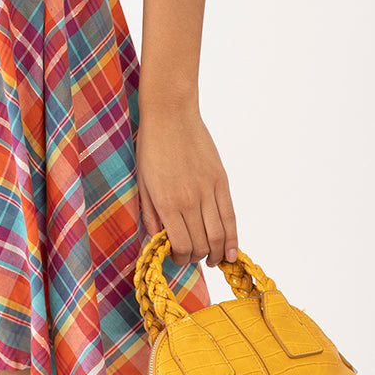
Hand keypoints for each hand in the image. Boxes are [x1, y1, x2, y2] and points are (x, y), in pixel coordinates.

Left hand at [135, 100, 237, 268]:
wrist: (170, 114)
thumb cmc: (151, 147)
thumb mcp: (142, 183)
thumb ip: (150, 215)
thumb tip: (155, 242)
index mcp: (167, 202)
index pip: (180, 245)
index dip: (179, 258)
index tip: (175, 257)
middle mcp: (190, 200)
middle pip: (201, 244)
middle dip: (196, 258)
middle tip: (192, 258)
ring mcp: (208, 190)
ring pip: (218, 234)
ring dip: (216, 253)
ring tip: (212, 259)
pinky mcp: (221, 180)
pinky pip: (230, 216)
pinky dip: (232, 237)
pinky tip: (230, 251)